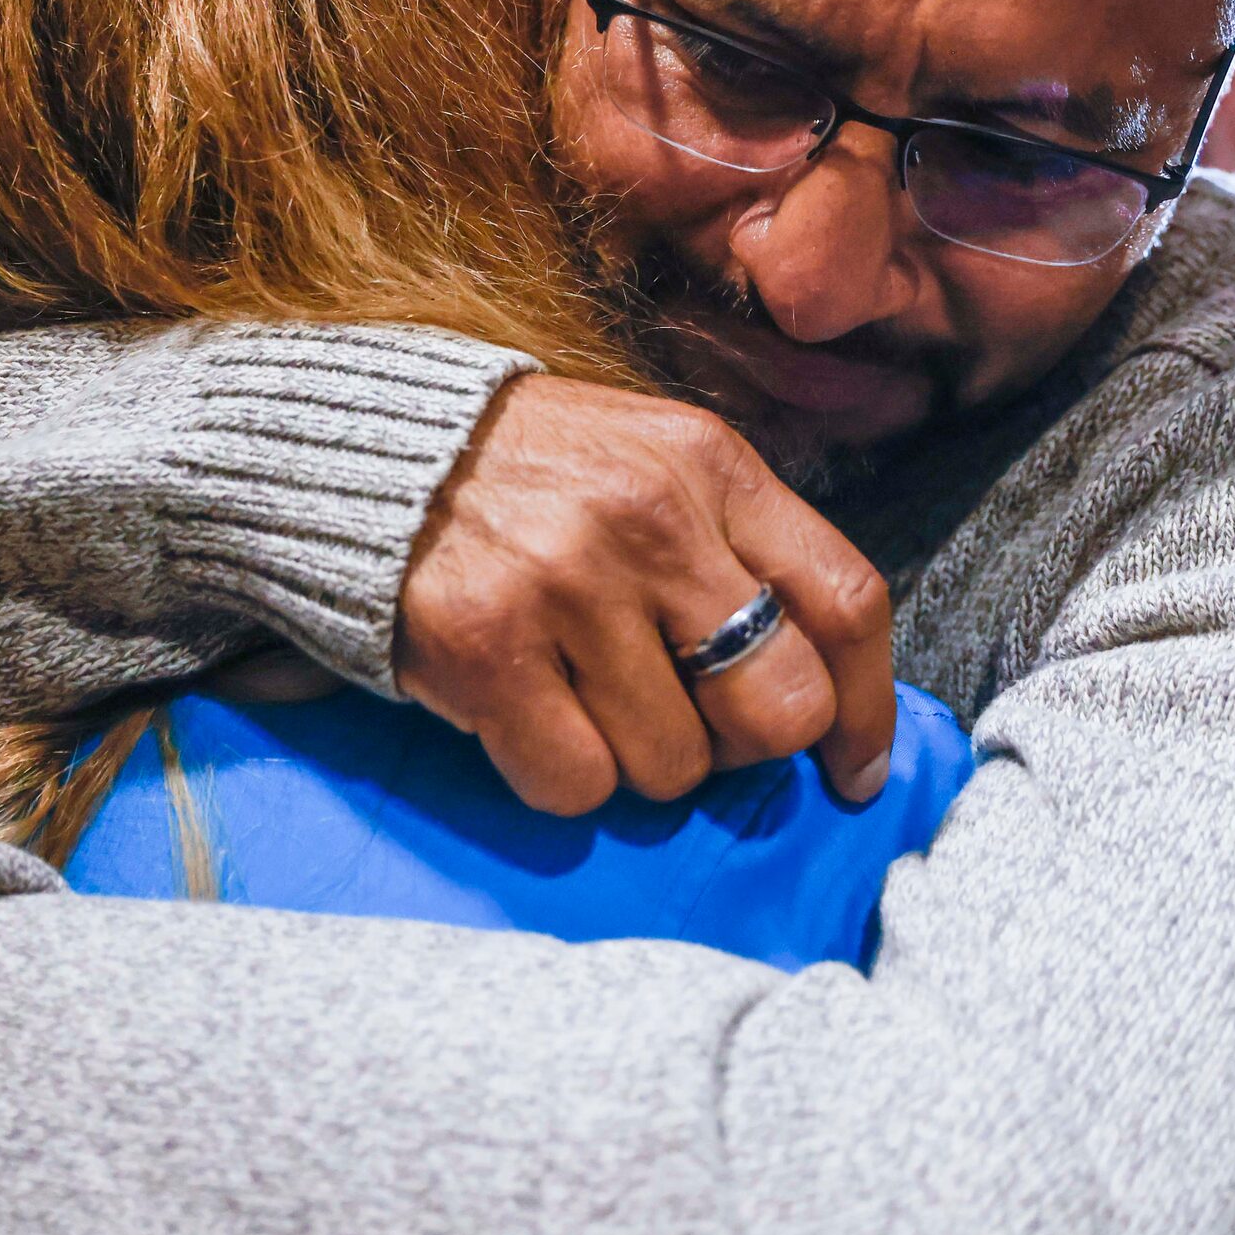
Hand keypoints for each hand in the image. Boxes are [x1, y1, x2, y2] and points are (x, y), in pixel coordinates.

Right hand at [396, 375, 894, 815]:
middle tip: (697, 729)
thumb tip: (828, 696)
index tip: (853, 768)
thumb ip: (742, 551)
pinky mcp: (487, 650)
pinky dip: (561, 773)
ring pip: (675, 764)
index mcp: (710, 465)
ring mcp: (566, 586)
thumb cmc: (533, 475)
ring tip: (585, 694)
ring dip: (640, 759)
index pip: (844, 602)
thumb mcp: (656, 463)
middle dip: (747, 747)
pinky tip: (530, 713)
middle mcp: (650, 519)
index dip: (868, 708)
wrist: (366, 451)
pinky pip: (578, 783)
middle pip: (780, 707)